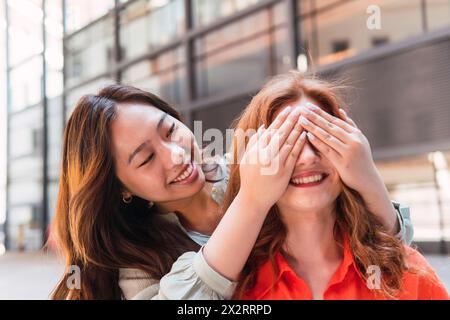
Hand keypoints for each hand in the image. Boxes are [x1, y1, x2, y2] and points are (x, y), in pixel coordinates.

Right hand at [239, 106, 306, 212]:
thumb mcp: (247, 158)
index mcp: (256, 149)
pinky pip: (294, 154)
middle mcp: (266, 154)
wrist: (253, 198)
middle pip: (282, 133)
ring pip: (289, 141)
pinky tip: (305, 135)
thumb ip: (254, 142)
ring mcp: (276, 163)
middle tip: (301, 109)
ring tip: (305, 119)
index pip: (271, 129)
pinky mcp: (284, 171)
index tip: (289, 109)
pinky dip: (300, 143)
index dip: (281, 118)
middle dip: (292, 120)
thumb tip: (264, 127)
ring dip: (298, 129)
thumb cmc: (249, 178)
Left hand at [298, 103, 399, 232]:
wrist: (368, 181)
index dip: (320, 112)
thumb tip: (340, 110)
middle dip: (315, 116)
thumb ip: (350, 126)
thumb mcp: (359, 140)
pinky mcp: (343, 163)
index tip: (308, 105)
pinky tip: (308, 135)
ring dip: (313, 127)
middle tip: (302, 108)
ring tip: (301, 120)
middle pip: (330, 126)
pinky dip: (317, 142)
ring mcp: (349, 151)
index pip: (335, 120)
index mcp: (356, 134)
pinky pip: (328, 150)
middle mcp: (354, 140)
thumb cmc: (361, 160)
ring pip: (328, 136)